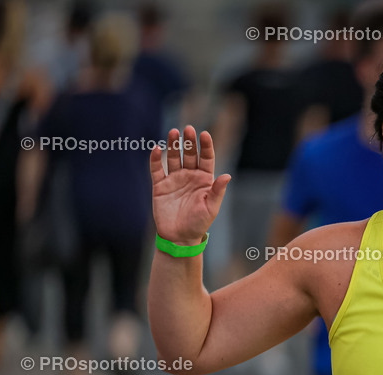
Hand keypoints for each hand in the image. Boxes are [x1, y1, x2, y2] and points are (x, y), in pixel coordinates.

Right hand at [150, 126, 230, 244]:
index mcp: (204, 180)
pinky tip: (156, 148)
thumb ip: (217, 191)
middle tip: (188, 129)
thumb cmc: (199, 223)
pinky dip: (155, 159)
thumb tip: (227, 176)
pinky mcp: (160, 186)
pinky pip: (157, 169)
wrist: (179, 237)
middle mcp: (189, 176)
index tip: (204, 134)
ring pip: (173, 158)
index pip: (206, 159)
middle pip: (189, 154)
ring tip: (174, 132)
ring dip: (173, 145)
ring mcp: (174, 180)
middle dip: (189, 142)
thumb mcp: (211, 207)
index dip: (205, 146)